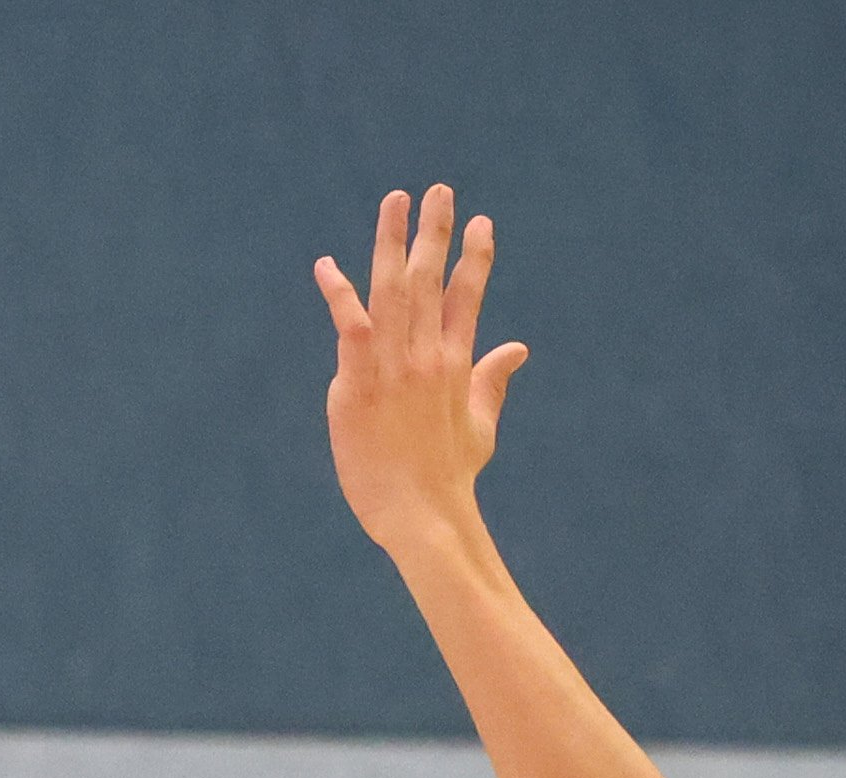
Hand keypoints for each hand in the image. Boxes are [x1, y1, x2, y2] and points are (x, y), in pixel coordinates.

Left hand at [315, 185, 528, 565]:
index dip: (475, 258)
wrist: (423, 519)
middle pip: (430, 280)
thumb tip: (518, 347)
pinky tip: (326, 266)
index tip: (482, 223)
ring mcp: (392, 369)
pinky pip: (349, 326)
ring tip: (396, 200)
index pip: (468, 298)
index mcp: (456, 365)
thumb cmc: (450, 480)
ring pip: (392, 290)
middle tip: (438, 190)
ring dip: (392, 242)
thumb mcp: (481, 428)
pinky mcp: (357, 386)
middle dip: (435, 232)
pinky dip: (339, 293)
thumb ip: (494, 382)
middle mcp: (427, 358)